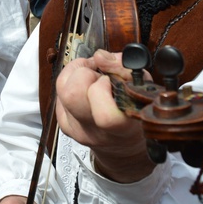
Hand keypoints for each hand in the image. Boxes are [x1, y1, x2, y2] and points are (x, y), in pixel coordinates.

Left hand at [55, 49, 154, 182]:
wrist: (123, 146)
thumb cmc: (136, 112)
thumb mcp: (142, 88)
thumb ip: (124, 69)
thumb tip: (100, 56)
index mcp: (122, 127)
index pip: (105, 116)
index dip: (103, 88)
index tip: (111, 79)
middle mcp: (96, 132)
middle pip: (73, 95)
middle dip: (84, 73)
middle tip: (98, 73)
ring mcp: (78, 130)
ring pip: (62, 91)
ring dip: (75, 74)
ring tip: (90, 75)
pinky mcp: (65, 126)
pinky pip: (59, 96)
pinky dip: (70, 84)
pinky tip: (84, 87)